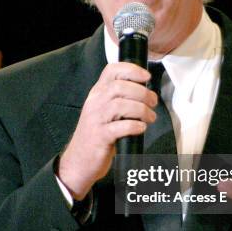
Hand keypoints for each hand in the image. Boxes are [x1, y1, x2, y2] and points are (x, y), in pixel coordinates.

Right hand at [58, 62, 156, 199]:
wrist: (78, 161)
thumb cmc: (97, 135)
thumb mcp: (103, 110)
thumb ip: (119, 98)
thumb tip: (146, 92)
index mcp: (97, 93)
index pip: (111, 70)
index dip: (132, 69)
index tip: (147, 77)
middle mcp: (95, 103)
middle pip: (120, 86)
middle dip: (142, 93)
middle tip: (153, 102)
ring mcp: (96, 119)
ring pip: (121, 105)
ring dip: (142, 110)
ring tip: (150, 118)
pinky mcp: (100, 137)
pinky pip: (121, 127)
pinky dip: (135, 126)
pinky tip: (141, 128)